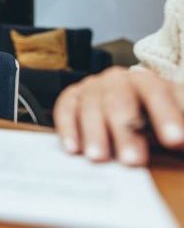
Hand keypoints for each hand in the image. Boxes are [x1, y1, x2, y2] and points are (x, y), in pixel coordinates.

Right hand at [54, 66, 183, 165]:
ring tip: (99, 158)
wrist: (131, 103)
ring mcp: (94, 87)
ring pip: (91, 105)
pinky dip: (68, 127)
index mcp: (150, 82)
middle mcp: (119, 80)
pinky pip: (66, 108)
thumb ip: (183, 129)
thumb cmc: (157, 119)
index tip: (176, 141)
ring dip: (95, 132)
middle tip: (133, 160)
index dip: (166, 116)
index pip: (157, 93)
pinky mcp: (73, 96)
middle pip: (120, 100)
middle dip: (126, 131)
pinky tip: (73, 148)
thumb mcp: (178, 120)